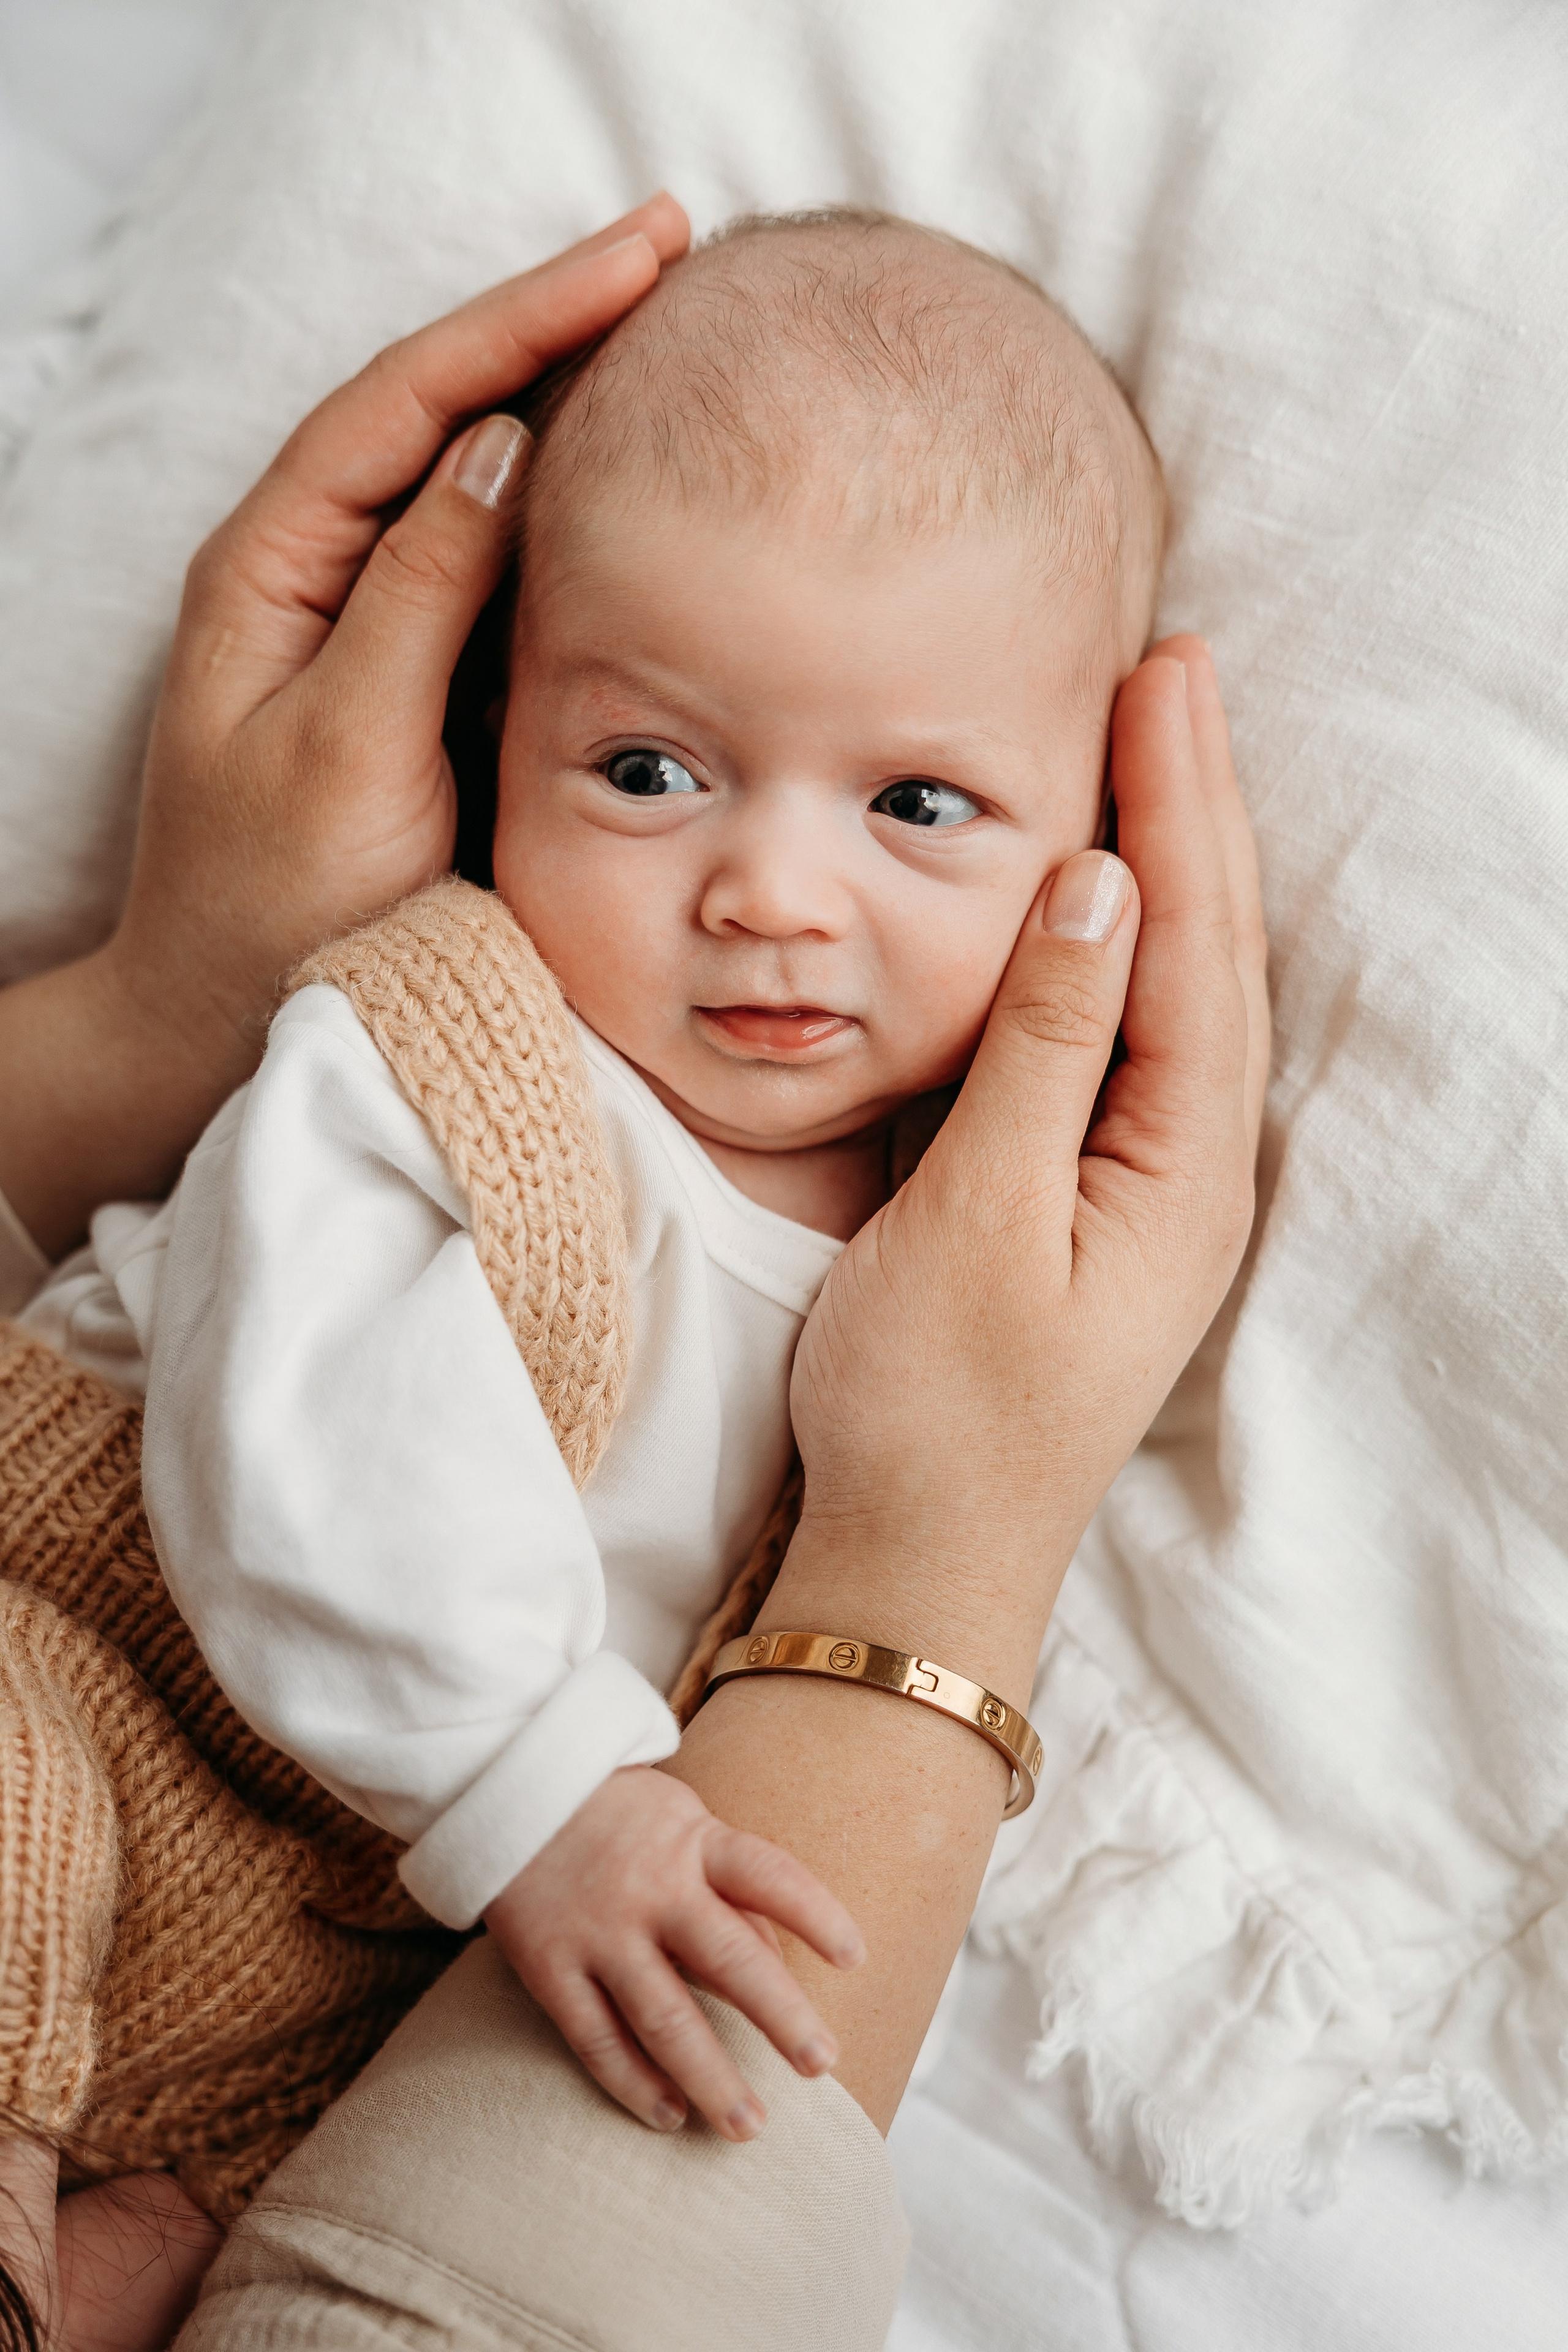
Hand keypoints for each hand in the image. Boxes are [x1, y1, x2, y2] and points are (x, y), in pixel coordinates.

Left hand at [0, 195, 689, 1257]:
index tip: (640, 252)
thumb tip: (499, 444)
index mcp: (276, 565)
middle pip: (445, 410)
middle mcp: (320, 571)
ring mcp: (373, 624)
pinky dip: (571, 523)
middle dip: (557, 328)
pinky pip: (502, 575)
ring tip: (675, 343)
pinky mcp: (422, 682)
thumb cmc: (275, 904)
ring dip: (570, 409)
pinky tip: (642, 491)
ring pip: (478, 485)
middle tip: (676, 256)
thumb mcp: (350, 746)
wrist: (233, 1022)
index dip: (527, 314)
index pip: (410, 396)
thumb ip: (417, 594)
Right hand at [483, 1766, 863, 2140]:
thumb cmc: (621, 1814)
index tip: (855, 1958)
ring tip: (750, 2126)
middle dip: (780, 2016)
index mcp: (694, 1842)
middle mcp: (651, 1888)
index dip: (816, 1914)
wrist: (508, 1786)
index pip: (769, 1877)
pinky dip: (633, 2083)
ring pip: (664, 2017)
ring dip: (711, 2077)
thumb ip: (730, 1885)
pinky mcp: (549, 1965)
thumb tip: (782, 1960)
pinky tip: (669, 2114)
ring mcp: (598, 1931)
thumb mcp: (685, 1823)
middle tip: (822, 2064)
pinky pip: (596, 2037)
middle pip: (728, 1958)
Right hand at [783, 635, 1267, 1691]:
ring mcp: (1149, 1185)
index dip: (1180, 804)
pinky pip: (1128, 1036)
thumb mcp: (977, 1215)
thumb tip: (1098, 889)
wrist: (917, 1559)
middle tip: (1170, 661)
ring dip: (1168, 857)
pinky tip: (1102, 892)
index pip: (1195, 948)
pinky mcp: (1095, 1197)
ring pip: (1175, 987)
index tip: (1161, 674)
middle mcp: (1193, 1169)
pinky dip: (1122, 943)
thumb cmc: (934, 1409)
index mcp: (1184, 1171)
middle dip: (1192, 802)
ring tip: (1156, 737)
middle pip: (1208, 952)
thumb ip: (1042, 1047)